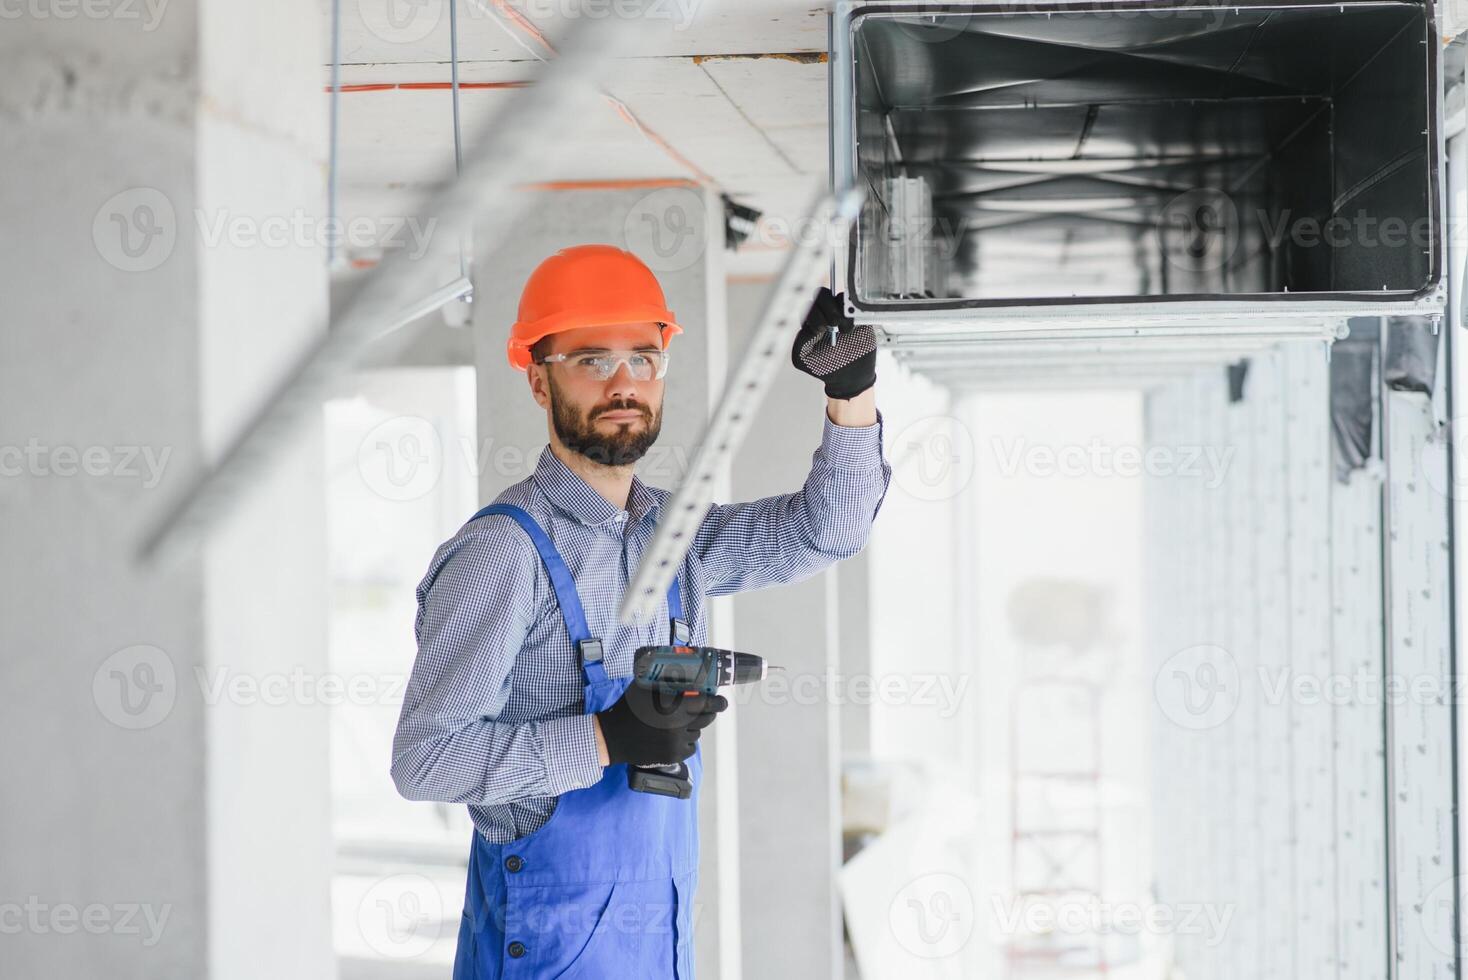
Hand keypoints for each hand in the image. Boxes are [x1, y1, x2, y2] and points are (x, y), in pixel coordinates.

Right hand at [595, 683, 728, 767]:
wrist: (613, 737)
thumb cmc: (629, 708)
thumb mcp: (645, 687)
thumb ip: (665, 680)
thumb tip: (683, 670)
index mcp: (673, 705)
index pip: (707, 703)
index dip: (718, 701)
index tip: (722, 701)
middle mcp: (678, 725)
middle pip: (707, 718)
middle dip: (708, 712)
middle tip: (705, 709)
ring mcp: (676, 742)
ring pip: (697, 733)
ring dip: (693, 727)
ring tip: (677, 722)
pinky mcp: (674, 756)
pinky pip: (690, 747)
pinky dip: (685, 741)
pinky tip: (673, 736)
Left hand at [791, 286, 876, 398]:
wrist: (849, 376)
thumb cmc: (825, 366)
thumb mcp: (803, 358)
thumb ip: (799, 341)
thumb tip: (809, 327)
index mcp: (811, 320)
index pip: (809, 305)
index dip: (814, 315)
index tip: (820, 331)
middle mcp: (826, 313)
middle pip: (821, 294)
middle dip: (827, 308)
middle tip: (833, 324)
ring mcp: (843, 313)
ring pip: (839, 297)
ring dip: (841, 313)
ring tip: (844, 331)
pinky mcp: (858, 316)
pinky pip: (856, 305)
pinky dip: (853, 315)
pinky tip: (852, 329)